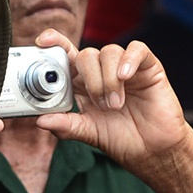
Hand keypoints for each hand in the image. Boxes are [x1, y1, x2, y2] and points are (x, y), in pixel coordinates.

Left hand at [30, 30, 192, 179]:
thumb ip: (66, 126)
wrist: (152, 150)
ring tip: (116, 104)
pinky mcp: (148, 67)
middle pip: (86, 54)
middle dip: (90, 80)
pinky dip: (129, 60)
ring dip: (108, 79)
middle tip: (101, 105)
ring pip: (109, 52)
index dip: (56, 44)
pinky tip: (125, 77)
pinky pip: (137, 50)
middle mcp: (102, 72)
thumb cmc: (121, 139)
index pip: (67, 56)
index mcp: (83, 84)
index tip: (43, 42)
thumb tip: (40, 120)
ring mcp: (125, 68)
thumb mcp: (88, 133)